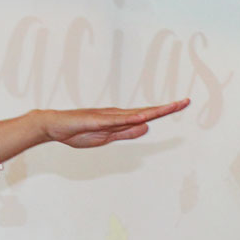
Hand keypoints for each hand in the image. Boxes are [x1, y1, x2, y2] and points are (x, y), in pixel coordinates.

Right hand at [0, 98, 188, 161]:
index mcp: (119, 120)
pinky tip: (143, 117)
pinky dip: (131, 118)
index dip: (164, 110)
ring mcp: (107, 116)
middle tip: (186, 101)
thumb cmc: (76, 132)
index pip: (146, 115)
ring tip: (172, 107)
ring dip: (154, 111)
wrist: (54, 126)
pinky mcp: (97, 120)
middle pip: (146, 111)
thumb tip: (146, 126)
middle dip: (166, 108)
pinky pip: (117, 120)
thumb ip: (126, 133)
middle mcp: (117, 114)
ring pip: (136, 113)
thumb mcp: (106, 138)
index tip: (181, 104)